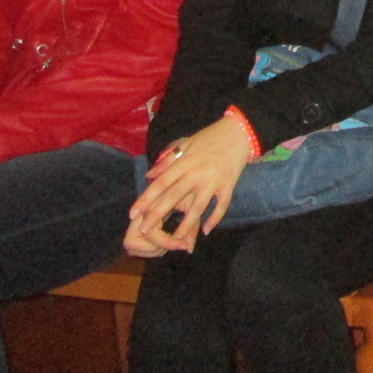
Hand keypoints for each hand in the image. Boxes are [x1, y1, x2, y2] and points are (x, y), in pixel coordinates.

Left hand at [127, 116, 251, 253]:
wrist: (239, 132)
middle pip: (174, 197)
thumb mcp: (186, 142)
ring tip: (175, 240)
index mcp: (185, 162)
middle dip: (158, 214)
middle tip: (143, 230)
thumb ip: (168, 159)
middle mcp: (197, 173)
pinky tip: (206, 231)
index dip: (146, 199)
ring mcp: (214, 181)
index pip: (161, 183)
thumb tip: (149, 175)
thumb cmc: (210, 136)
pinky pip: (221, 205)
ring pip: (198, 207)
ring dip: (186, 224)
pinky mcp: (229, 185)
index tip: (133, 213)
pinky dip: (215, 219)